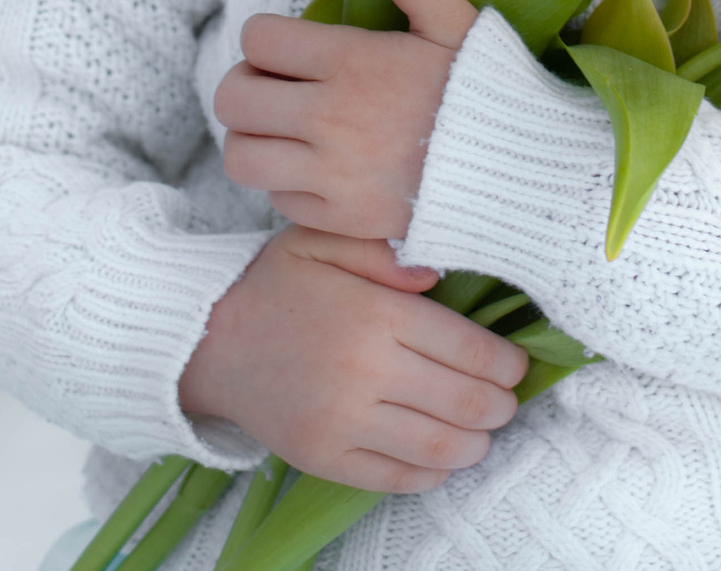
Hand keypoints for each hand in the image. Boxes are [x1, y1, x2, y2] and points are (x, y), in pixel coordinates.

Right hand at [178, 226, 526, 492]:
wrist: (205, 341)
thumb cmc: (275, 287)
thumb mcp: (323, 241)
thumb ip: (384, 250)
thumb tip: (437, 276)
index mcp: (373, 315)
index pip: (469, 350)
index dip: (506, 364)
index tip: (514, 365)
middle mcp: (364, 372)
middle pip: (466, 403)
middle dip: (500, 406)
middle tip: (505, 400)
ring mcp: (344, 422)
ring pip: (440, 448)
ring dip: (476, 444)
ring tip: (481, 432)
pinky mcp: (325, 458)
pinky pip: (398, 478)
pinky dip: (432, 474)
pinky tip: (439, 457)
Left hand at [215, 0, 479, 239]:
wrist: (524, 177)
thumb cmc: (489, 94)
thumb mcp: (454, 22)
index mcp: (351, 61)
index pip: (257, 40)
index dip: (266, 40)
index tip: (290, 51)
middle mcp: (329, 117)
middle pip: (232, 99)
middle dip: (246, 87)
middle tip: (276, 90)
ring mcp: (331, 173)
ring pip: (241, 156)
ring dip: (254, 140)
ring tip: (283, 133)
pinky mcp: (340, 218)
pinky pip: (277, 199)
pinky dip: (286, 185)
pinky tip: (317, 170)